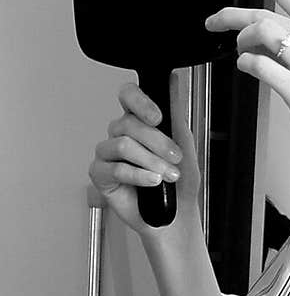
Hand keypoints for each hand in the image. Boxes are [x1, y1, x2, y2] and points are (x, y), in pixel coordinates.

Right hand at [88, 73, 199, 233]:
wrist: (177, 215)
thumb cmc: (180, 183)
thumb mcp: (184, 143)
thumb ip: (175, 112)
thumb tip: (173, 80)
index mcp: (138, 122)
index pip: (128, 96)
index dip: (140, 102)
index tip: (157, 117)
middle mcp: (120, 134)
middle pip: (128, 124)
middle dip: (158, 142)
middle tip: (175, 158)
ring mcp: (107, 154)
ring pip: (123, 145)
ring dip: (151, 161)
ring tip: (166, 175)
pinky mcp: (100, 175)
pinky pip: (115, 168)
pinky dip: (138, 176)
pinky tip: (152, 182)